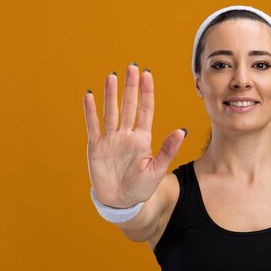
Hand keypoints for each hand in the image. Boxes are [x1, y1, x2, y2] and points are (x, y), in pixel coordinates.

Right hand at [83, 63, 185, 207]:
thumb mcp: (157, 169)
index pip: (145, 110)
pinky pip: (93, 126)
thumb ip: (167, 149)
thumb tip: (181, 130)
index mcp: (142, 139)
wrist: (122, 203)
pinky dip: (90, 111)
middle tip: (132, 67)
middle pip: (128, 106)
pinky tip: (89, 96)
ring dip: (110, 94)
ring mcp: (111, 140)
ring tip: (111, 76)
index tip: (147, 74)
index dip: (146, 92)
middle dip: (130, 87)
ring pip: (110, 112)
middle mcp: (126, 135)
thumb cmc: (142, 188)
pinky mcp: (96, 148)